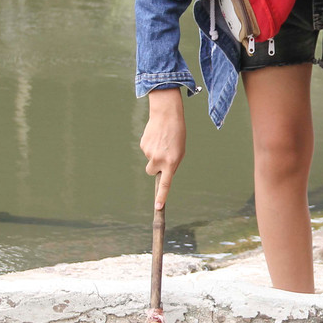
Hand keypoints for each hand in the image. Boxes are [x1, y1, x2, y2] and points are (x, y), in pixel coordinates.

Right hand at [140, 88, 185, 209]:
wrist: (167, 115)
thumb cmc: (177, 135)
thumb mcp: (180, 152)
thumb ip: (171, 165)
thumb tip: (159, 173)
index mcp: (171, 163)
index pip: (165, 184)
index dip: (161, 196)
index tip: (158, 207)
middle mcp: (159, 160)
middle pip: (151, 172)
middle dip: (154, 167)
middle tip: (162, 155)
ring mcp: (149, 153)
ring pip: (149, 160)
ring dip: (154, 154)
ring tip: (162, 141)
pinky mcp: (143, 145)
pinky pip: (146, 150)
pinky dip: (151, 145)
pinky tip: (156, 136)